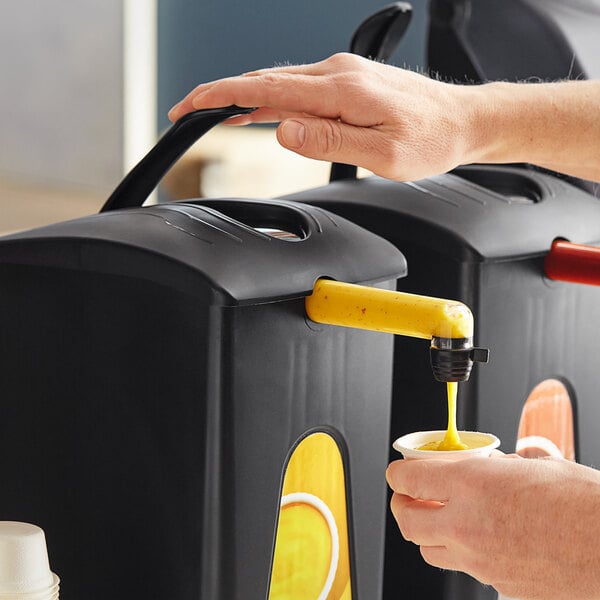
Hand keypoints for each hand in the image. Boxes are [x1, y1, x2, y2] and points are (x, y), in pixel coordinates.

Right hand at [168, 53, 475, 180]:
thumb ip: (329, 141)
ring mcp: (342, 75)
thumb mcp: (381, 154)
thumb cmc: (429, 140)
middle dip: (221, 95)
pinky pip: (298, 87)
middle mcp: (337, 74)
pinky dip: (270, 97)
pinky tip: (259, 108)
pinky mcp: (348, 83)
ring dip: (242, 96)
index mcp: (341, 90)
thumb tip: (283, 129)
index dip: (222, 96)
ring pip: (279, 82)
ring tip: (214, 113)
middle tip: (188, 113)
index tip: (191, 106)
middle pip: (265, 80)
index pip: (266, 89)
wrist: (462, 121)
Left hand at [386, 455, 599, 599]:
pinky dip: (461, 554)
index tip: (399, 471)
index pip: (409, 478)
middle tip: (409, 496)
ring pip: (428, 550)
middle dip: (401, 505)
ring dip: (426, 532)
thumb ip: (504, 464)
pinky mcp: (498, 584)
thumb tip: (497, 463)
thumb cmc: (584, 505)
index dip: (397, 473)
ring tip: (440, 518)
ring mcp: (481, 560)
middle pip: (406, 520)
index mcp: (473, 484)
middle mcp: (468, 524)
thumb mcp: (537, 465)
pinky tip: (480, 540)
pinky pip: (464, 569)